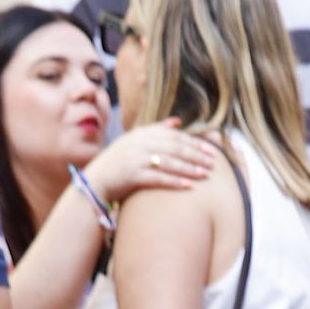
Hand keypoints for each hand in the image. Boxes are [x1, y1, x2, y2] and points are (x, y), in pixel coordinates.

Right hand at [88, 119, 218, 205]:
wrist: (96, 180)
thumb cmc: (118, 162)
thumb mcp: (135, 140)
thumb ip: (156, 130)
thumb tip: (177, 121)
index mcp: (142, 133)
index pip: (174, 136)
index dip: (194, 142)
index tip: (210, 149)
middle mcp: (140, 143)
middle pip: (175, 148)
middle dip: (196, 155)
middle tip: (214, 162)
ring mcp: (136, 159)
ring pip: (169, 162)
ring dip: (190, 169)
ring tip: (206, 174)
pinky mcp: (133, 176)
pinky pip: (158, 178)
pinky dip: (175, 182)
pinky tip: (189, 187)